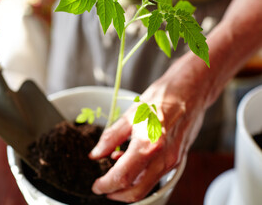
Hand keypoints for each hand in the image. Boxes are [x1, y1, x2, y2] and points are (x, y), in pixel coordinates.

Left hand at [89, 58, 207, 202]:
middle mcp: (164, 158)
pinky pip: (156, 176)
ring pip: (147, 187)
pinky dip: (141, 177)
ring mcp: (173, 161)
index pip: (123, 177)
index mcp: (148, 144)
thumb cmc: (161, 98)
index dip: (105, 185)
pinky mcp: (178, 160)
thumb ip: (111, 138)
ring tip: (115, 171)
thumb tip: (96, 154)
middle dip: (116, 194)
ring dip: (128, 186)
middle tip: (103, 187)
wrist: (190, 91)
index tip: (96, 185)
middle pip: (137, 191)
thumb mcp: (130, 115)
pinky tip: (131, 163)